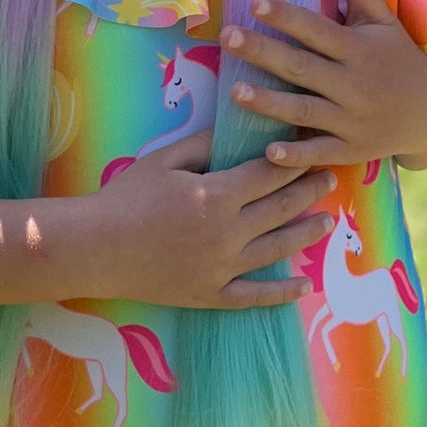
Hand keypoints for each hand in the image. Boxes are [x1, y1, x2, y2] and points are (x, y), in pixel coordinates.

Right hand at [89, 129, 337, 308]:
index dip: (295, 160)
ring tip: (327, 222)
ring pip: (278, 249)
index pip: (270, 173)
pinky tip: (304, 285)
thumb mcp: (164, 160)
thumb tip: (237, 129)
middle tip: (331, 178)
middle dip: (310, 190)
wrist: (95, 248)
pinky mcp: (211, 295)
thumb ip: (204, 144)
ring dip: (306, 233)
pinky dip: (283, 292)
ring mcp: (223, 268)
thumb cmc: (126, 198)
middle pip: (282, 208)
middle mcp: (229, 233)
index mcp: (218, 195)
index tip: (313, 147)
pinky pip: (255, 296)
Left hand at [222, 0, 426, 170]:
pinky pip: (320, 152)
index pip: (317, 30)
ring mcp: (352, 120)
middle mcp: (354, 84)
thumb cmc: (398, 58)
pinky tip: (268, 152)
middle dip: (264, 53)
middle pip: (302, 68)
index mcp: (359, 49)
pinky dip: (296, 155)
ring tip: (234, 92)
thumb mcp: (384, 22)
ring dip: (269, 103)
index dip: (287, 16)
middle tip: (227, 37)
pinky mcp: (351, 150)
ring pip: (304, 111)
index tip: (255, 2)